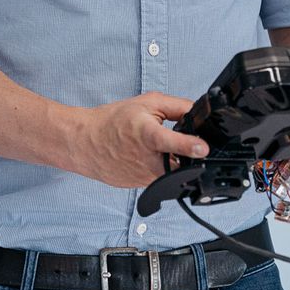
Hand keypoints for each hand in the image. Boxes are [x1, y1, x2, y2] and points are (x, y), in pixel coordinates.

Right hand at [70, 92, 208, 187]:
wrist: (86, 142)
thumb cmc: (113, 121)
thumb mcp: (147, 103)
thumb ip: (177, 107)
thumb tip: (199, 114)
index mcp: (148, 136)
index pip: (172, 142)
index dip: (189, 145)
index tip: (203, 148)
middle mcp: (147, 160)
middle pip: (180, 163)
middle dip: (183, 154)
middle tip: (168, 140)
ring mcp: (144, 177)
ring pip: (172, 172)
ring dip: (170, 160)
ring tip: (149, 146)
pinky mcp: (140, 186)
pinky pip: (160, 178)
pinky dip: (158, 167)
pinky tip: (143, 156)